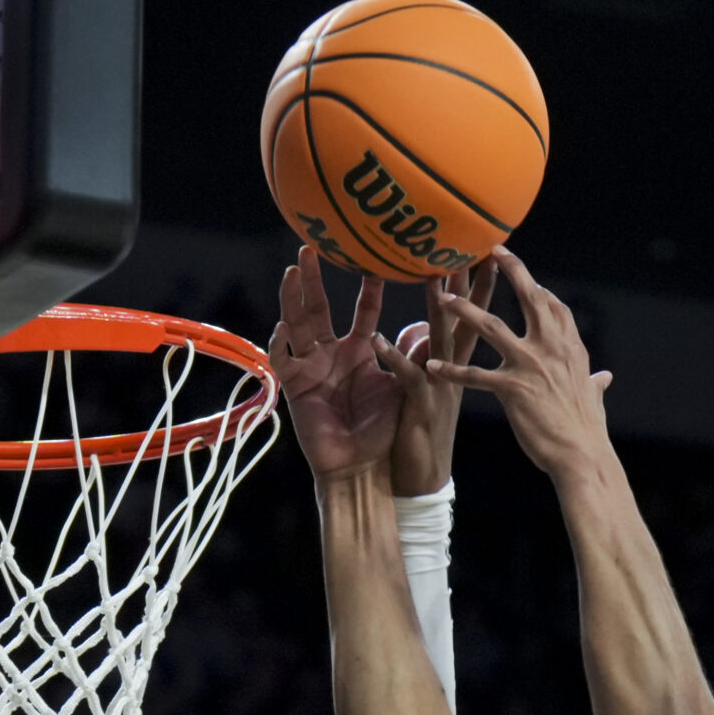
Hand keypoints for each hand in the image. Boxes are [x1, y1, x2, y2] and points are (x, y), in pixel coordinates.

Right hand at [270, 247, 399, 480]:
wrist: (362, 468)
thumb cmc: (383, 431)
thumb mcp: (402, 385)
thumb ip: (414, 354)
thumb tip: (433, 322)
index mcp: (359, 351)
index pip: (363, 310)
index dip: (369, 286)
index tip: (376, 259)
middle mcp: (331, 354)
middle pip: (319, 308)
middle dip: (313, 279)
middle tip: (310, 246)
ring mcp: (310, 368)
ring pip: (297, 324)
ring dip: (293, 298)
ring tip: (293, 270)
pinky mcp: (295, 388)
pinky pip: (282, 362)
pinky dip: (280, 345)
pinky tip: (281, 327)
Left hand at [375, 260, 497, 498]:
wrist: (430, 486)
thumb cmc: (437, 444)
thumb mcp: (443, 397)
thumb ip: (441, 364)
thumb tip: (428, 333)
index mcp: (467, 370)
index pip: (481, 319)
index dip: (484, 286)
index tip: (490, 252)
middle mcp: (459, 373)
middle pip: (470, 319)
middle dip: (471, 282)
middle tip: (473, 246)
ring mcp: (446, 389)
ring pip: (445, 341)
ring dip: (439, 308)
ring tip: (431, 277)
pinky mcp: (426, 408)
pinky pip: (410, 379)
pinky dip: (395, 359)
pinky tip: (380, 339)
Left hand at [428, 249, 612, 479]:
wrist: (582, 455)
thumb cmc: (587, 431)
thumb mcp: (593, 398)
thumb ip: (594, 383)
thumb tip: (604, 378)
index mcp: (570, 348)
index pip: (554, 306)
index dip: (538, 288)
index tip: (524, 275)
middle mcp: (552, 349)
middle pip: (530, 298)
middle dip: (511, 270)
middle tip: (492, 250)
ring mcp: (531, 365)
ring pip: (492, 328)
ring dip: (465, 310)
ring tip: (443, 297)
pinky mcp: (513, 388)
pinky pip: (474, 375)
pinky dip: (451, 370)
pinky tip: (430, 365)